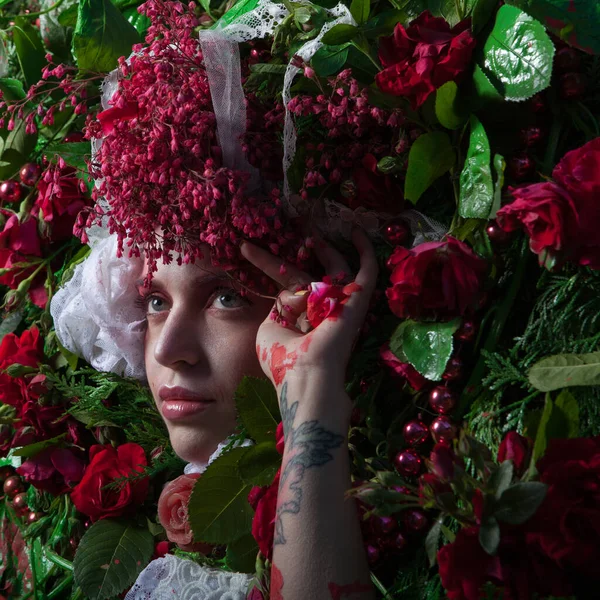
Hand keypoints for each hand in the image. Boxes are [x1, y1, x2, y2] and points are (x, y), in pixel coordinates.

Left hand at [240, 229, 377, 394]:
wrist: (305, 375)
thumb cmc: (283, 358)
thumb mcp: (269, 328)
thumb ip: (280, 305)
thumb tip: (297, 290)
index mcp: (302, 319)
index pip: (286, 285)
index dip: (265, 265)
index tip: (244, 247)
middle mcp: (323, 310)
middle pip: (312, 274)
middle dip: (302, 255)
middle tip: (296, 237)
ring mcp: (341, 304)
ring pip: (338, 269)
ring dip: (329, 252)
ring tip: (315, 237)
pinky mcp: (358, 300)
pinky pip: (367, 272)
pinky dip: (366, 252)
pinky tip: (358, 231)